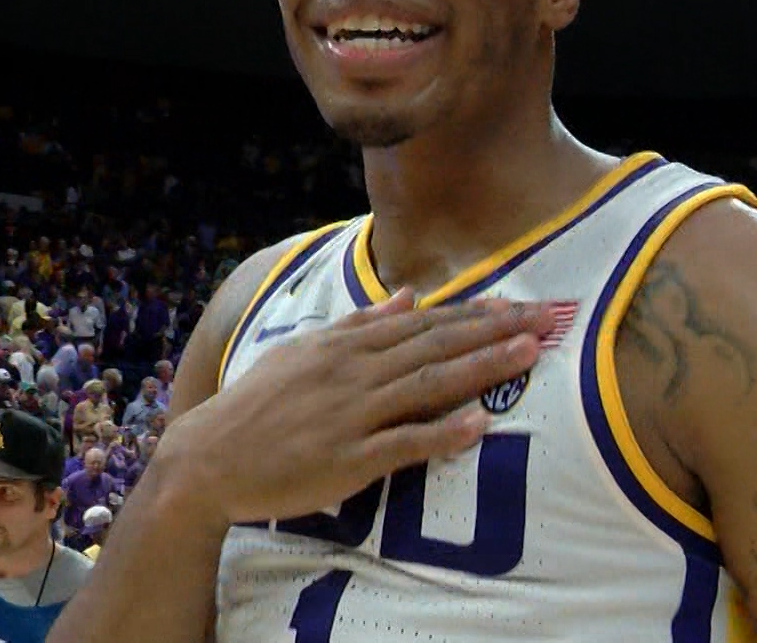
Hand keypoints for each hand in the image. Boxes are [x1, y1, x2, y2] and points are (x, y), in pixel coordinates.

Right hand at [163, 290, 553, 524]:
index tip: (520, 304)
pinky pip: (401, 444)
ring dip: (481, 368)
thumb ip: (359, 326)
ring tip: (529, 356)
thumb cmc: (258, 406)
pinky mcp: (346, 460)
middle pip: (437, 346)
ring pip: (428, 386)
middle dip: (496, 332)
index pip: (424, 323)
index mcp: (346, 346)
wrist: (208, 458)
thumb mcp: (304, 352)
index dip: (475, 313)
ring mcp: (351, 415)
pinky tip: (476, 425)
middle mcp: (354, 373)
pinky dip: (440, 434)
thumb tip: (406, 296)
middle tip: (548, 320)